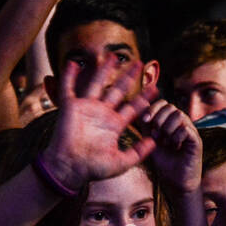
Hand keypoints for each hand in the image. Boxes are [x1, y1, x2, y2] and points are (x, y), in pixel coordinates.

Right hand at [41, 60, 159, 188]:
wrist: (69, 169)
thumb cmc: (93, 168)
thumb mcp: (121, 162)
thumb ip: (139, 152)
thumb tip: (156, 143)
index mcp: (114, 124)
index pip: (133, 107)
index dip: (144, 98)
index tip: (156, 88)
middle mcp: (102, 113)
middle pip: (118, 90)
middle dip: (128, 77)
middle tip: (139, 63)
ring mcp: (86, 109)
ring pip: (97, 84)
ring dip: (104, 70)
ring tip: (113, 56)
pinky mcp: (70, 108)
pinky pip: (69, 89)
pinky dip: (69, 77)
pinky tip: (73, 64)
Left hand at [139, 99, 201, 192]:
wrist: (176, 182)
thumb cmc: (165, 163)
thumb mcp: (151, 143)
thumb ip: (147, 128)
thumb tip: (139, 111)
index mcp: (171, 122)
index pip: (163, 103)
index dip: (153, 108)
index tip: (145, 120)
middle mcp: (182, 124)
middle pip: (171, 107)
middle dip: (159, 119)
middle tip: (156, 134)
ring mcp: (191, 131)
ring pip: (179, 115)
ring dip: (168, 128)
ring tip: (166, 142)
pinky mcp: (197, 141)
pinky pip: (186, 129)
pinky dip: (176, 136)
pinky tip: (174, 146)